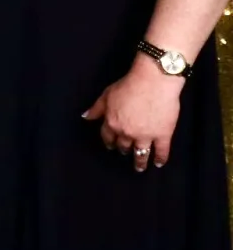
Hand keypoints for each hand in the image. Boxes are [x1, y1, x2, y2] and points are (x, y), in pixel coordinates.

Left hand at [83, 56, 183, 170]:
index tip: (111, 146)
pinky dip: (160, 159)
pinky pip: (161, 151)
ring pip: (141, 153)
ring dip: (139, 162)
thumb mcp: (106, 95)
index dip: (109, 142)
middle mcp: (127, 133)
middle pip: (123, 146)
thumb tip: (85, 117)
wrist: (153, 82)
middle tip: (125, 152)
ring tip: (139, 167)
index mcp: (112, 123)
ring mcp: (145, 136)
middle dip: (123, 149)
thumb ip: (96, 108)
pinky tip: (158, 163)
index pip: (108, 137)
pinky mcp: (163, 135)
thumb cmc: (128, 85)